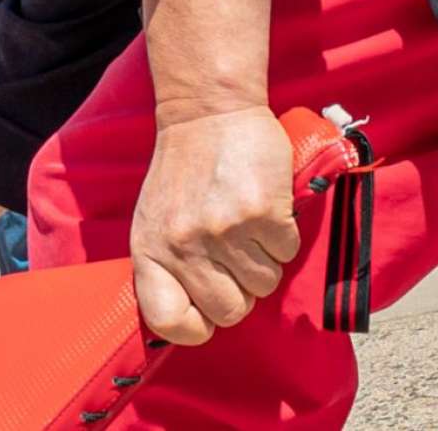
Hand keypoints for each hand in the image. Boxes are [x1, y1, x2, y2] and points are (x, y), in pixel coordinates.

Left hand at [130, 105, 299, 345]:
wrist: (209, 110)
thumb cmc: (184, 170)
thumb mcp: (155, 220)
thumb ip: (168, 266)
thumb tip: (197, 318)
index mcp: (150, 250)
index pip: (168, 321)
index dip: (195, 326)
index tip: (206, 310)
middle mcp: (183, 245)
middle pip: (230, 312)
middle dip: (241, 290)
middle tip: (236, 254)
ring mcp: (223, 231)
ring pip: (264, 285)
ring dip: (264, 260)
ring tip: (247, 224)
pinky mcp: (262, 214)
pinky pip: (286, 253)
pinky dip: (283, 235)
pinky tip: (265, 207)